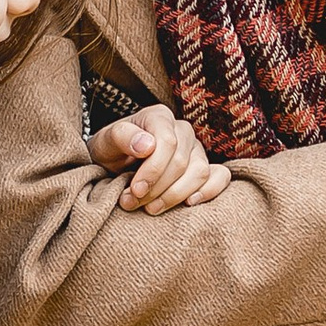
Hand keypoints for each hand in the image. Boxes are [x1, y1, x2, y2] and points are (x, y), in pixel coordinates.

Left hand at [87, 105, 230, 211]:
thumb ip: (121, 137)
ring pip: (199, 172)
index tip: (134, 190)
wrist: (115, 166)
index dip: (152, 170)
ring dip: (175, 196)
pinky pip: (220, 177)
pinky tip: (189, 203)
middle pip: (180, 162)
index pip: (167, 143)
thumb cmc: (111, 153)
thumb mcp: (105, 143)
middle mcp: (182, 130)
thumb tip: (147, 145)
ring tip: (150, 208)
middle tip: (132, 202)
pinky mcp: (205, 168)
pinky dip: (208, 191)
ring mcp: (196, 149)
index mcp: (159, 117)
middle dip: (156, 188)